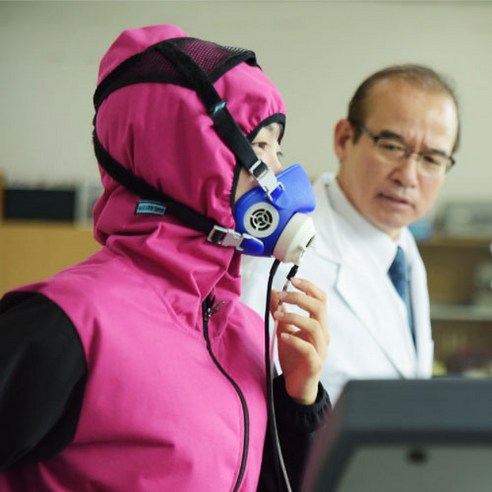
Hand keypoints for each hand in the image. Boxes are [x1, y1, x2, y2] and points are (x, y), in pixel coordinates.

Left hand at [271, 277, 328, 404]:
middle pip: (319, 307)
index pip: (321, 299)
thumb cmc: (294, 356)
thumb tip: (274, 292)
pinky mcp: (314, 363)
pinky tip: (282, 336)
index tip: (292, 280)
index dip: (308, 287)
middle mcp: (323, 333)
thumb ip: (280, 312)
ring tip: (277, 315)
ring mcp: (320, 348)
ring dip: (293, 316)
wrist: (298, 385)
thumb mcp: (284, 329)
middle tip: (280, 295)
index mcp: (318, 323)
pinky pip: (308, 348)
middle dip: (299, 297)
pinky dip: (294, 339)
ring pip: (314, 325)